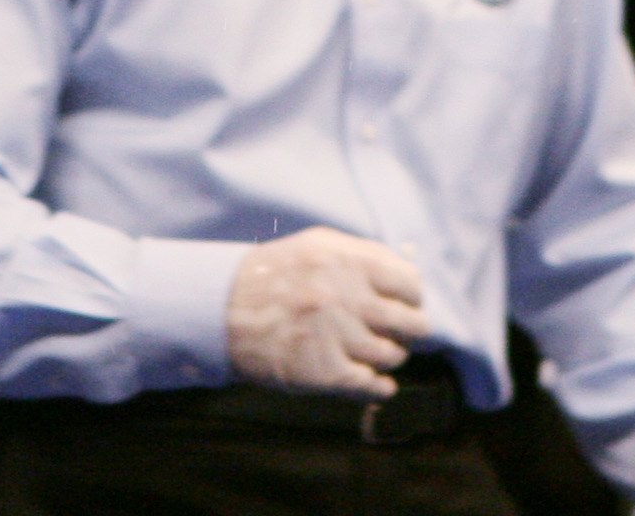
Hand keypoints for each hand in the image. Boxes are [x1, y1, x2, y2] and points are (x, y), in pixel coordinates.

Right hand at [224, 228, 426, 398]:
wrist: (222, 310)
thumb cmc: (274, 276)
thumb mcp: (318, 247)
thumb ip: (365, 256)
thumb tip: (410, 270)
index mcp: (348, 260)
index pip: (411, 284)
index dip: (412, 298)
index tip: (404, 306)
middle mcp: (346, 296)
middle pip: (411, 324)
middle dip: (409, 332)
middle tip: (398, 335)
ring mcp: (336, 335)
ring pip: (392, 356)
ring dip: (388, 358)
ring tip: (373, 354)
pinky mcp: (323, 372)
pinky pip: (372, 385)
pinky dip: (379, 387)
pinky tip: (376, 383)